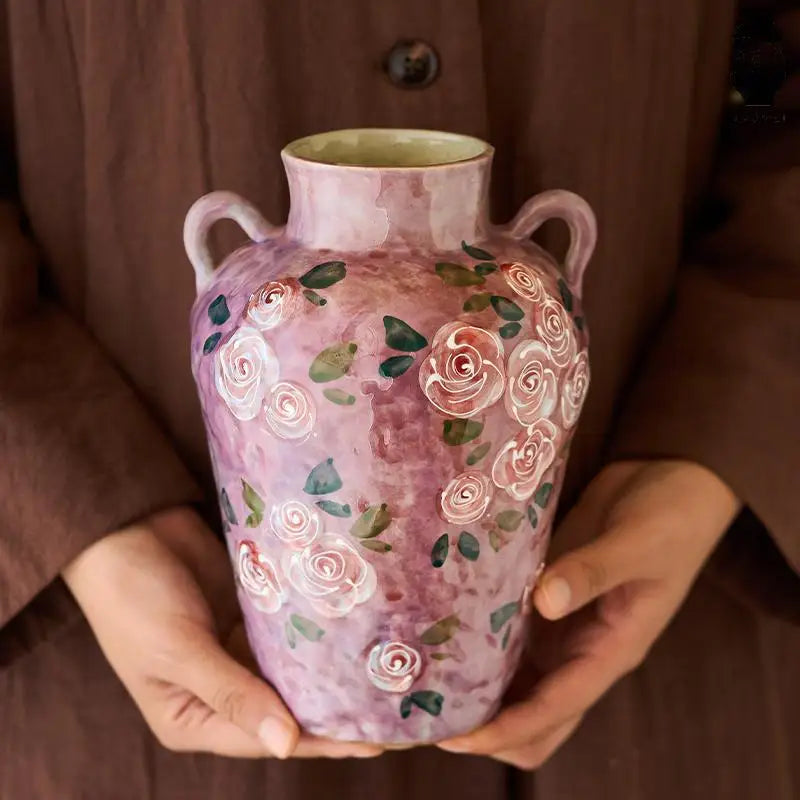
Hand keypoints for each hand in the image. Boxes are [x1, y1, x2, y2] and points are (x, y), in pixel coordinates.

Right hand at [63, 506, 382, 758]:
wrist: (126, 528)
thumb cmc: (134, 598)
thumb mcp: (177, 652)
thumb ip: (233, 694)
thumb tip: (287, 744)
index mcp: (191, 718)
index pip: (265, 737)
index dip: (318, 740)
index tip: (370, 742)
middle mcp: (217, 690)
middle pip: (283, 708)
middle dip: (330, 710)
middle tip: (389, 710)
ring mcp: (233, 650)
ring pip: (289, 670)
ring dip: (326, 671)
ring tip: (380, 677)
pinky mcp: (246, 614)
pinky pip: (285, 632)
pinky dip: (312, 635)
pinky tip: (351, 634)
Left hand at [437, 460, 739, 767]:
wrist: (670, 478)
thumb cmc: (672, 517)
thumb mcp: (640, 543)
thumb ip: (595, 571)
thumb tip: (545, 602)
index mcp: (612, 649)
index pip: (555, 708)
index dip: (507, 728)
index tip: (457, 737)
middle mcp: (583, 647)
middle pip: (534, 712)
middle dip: (488, 724)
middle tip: (430, 711)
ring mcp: (563, 621)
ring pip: (518, 675)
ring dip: (481, 684)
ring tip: (427, 679)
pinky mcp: (546, 590)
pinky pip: (511, 629)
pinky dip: (482, 639)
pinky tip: (447, 628)